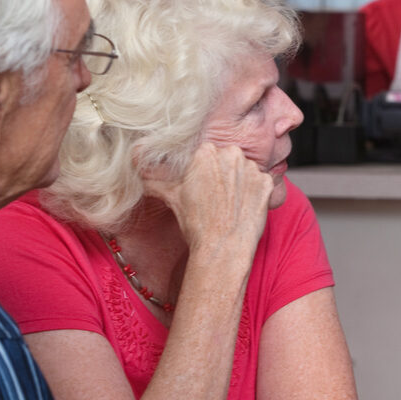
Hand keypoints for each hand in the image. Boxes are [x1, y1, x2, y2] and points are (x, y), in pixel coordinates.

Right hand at [141, 143, 272, 251]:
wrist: (223, 247)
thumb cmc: (197, 223)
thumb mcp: (170, 196)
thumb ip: (152, 178)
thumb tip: (134, 165)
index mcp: (206, 152)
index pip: (206, 153)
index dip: (204, 171)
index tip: (205, 184)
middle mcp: (231, 154)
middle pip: (227, 159)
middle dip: (223, 174)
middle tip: (217, 196)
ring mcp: (252, 168)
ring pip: (245, 170)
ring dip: (240, 183)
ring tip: (230, 204)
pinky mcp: (267, 183)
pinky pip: (261, 183)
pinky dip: (254, 194)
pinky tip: (243, 208)